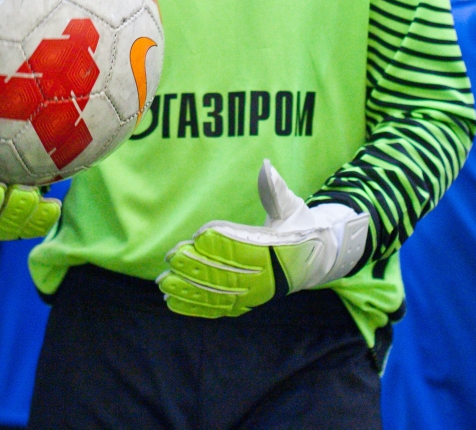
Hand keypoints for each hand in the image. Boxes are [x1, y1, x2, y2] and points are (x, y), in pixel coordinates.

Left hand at [157, 159, 369, 317]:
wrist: (311, 261)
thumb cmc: (298, 228)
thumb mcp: (292, 207)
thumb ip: (276, 190)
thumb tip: (266, 166)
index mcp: (277, 249)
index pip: (246, 246)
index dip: (222, 241)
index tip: (199, 234)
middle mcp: (265, 276)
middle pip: (226, 272)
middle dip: (197, 266)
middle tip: (173, 257)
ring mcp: (253, 293)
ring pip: (217, 294)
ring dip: (188, 289)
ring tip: (164, 283)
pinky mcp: (244, 303)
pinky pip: (216, 307)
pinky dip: (193, 306)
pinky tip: (171, 302)